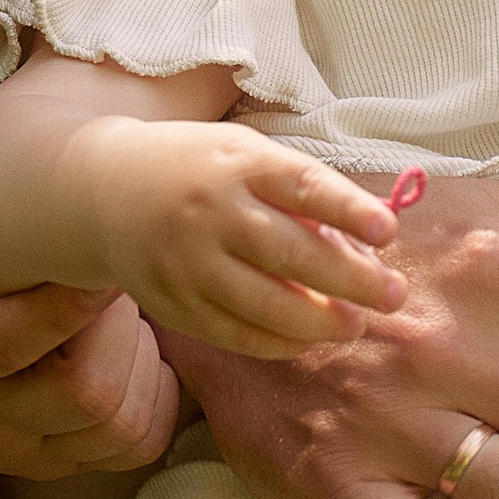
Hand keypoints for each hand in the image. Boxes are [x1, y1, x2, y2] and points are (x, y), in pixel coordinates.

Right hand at [0, 97, 179, 486]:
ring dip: (144, 362)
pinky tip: (136, 353)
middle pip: (83, 392)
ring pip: (117, 424)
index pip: (5, 343)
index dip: (66, 307)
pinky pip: (135, 445)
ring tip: (125, 311)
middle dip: (119, 330)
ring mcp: (25, 450)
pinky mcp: (60, 466)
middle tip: (120, 275)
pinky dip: (155, 400)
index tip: (104, 257)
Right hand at [87, 121, 405, 356]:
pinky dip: (278, 342)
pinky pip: (235, 334)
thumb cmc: (202, 171)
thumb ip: (303, 193)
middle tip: (394, 294)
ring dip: (320, 321)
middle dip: (351, 280)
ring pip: (265, 305)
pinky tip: (307, 339)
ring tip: (356, 325)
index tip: (388, 231)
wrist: (103, 191)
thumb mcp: (247, 156)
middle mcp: (212, 213)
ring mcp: (189, 263)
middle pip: (291, 254)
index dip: (349, 210)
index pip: (302, 186)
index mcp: (239, 164)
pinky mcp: (174, 303)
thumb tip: (372, 240)